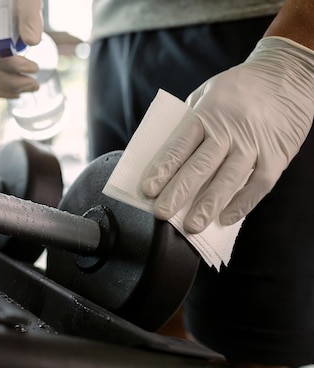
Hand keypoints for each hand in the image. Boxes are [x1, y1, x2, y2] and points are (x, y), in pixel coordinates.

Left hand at [141, 37, 313, 233]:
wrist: (288, 73)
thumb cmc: (241, 86)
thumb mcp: (208, 92)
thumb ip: (189, 120)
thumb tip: (168, 153)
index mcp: (207, 113)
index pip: (180, 145)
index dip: (163, 169)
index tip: (148, 190)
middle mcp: (230, 129)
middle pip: (200, 165)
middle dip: (179, 192)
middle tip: (161, 213)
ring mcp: (255, 143)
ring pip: (229, 178)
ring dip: (209, 204)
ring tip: (192, 225)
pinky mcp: (277, 154)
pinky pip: (259, 184)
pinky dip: (243, 203)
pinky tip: (226, 218)